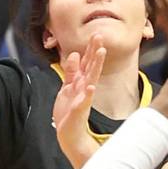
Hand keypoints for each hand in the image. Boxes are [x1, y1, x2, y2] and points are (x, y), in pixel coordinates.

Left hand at [53, 35, 106, 168]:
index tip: (96, 35)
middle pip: (91, 67)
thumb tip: (73, 54)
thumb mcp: (67, 87)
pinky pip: (85, 101)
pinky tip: (91, 86)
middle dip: (95, 52)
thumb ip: (71, 72)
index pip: (87, 63)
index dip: (91, 50)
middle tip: (100, 36)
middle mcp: (84, 88)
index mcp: (80, 83)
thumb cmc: (68, 111)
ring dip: (96, 66)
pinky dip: (88, 94)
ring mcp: (83, 98)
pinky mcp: (79, 111)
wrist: (69, 134)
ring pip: (90, 79)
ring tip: (100, 53)